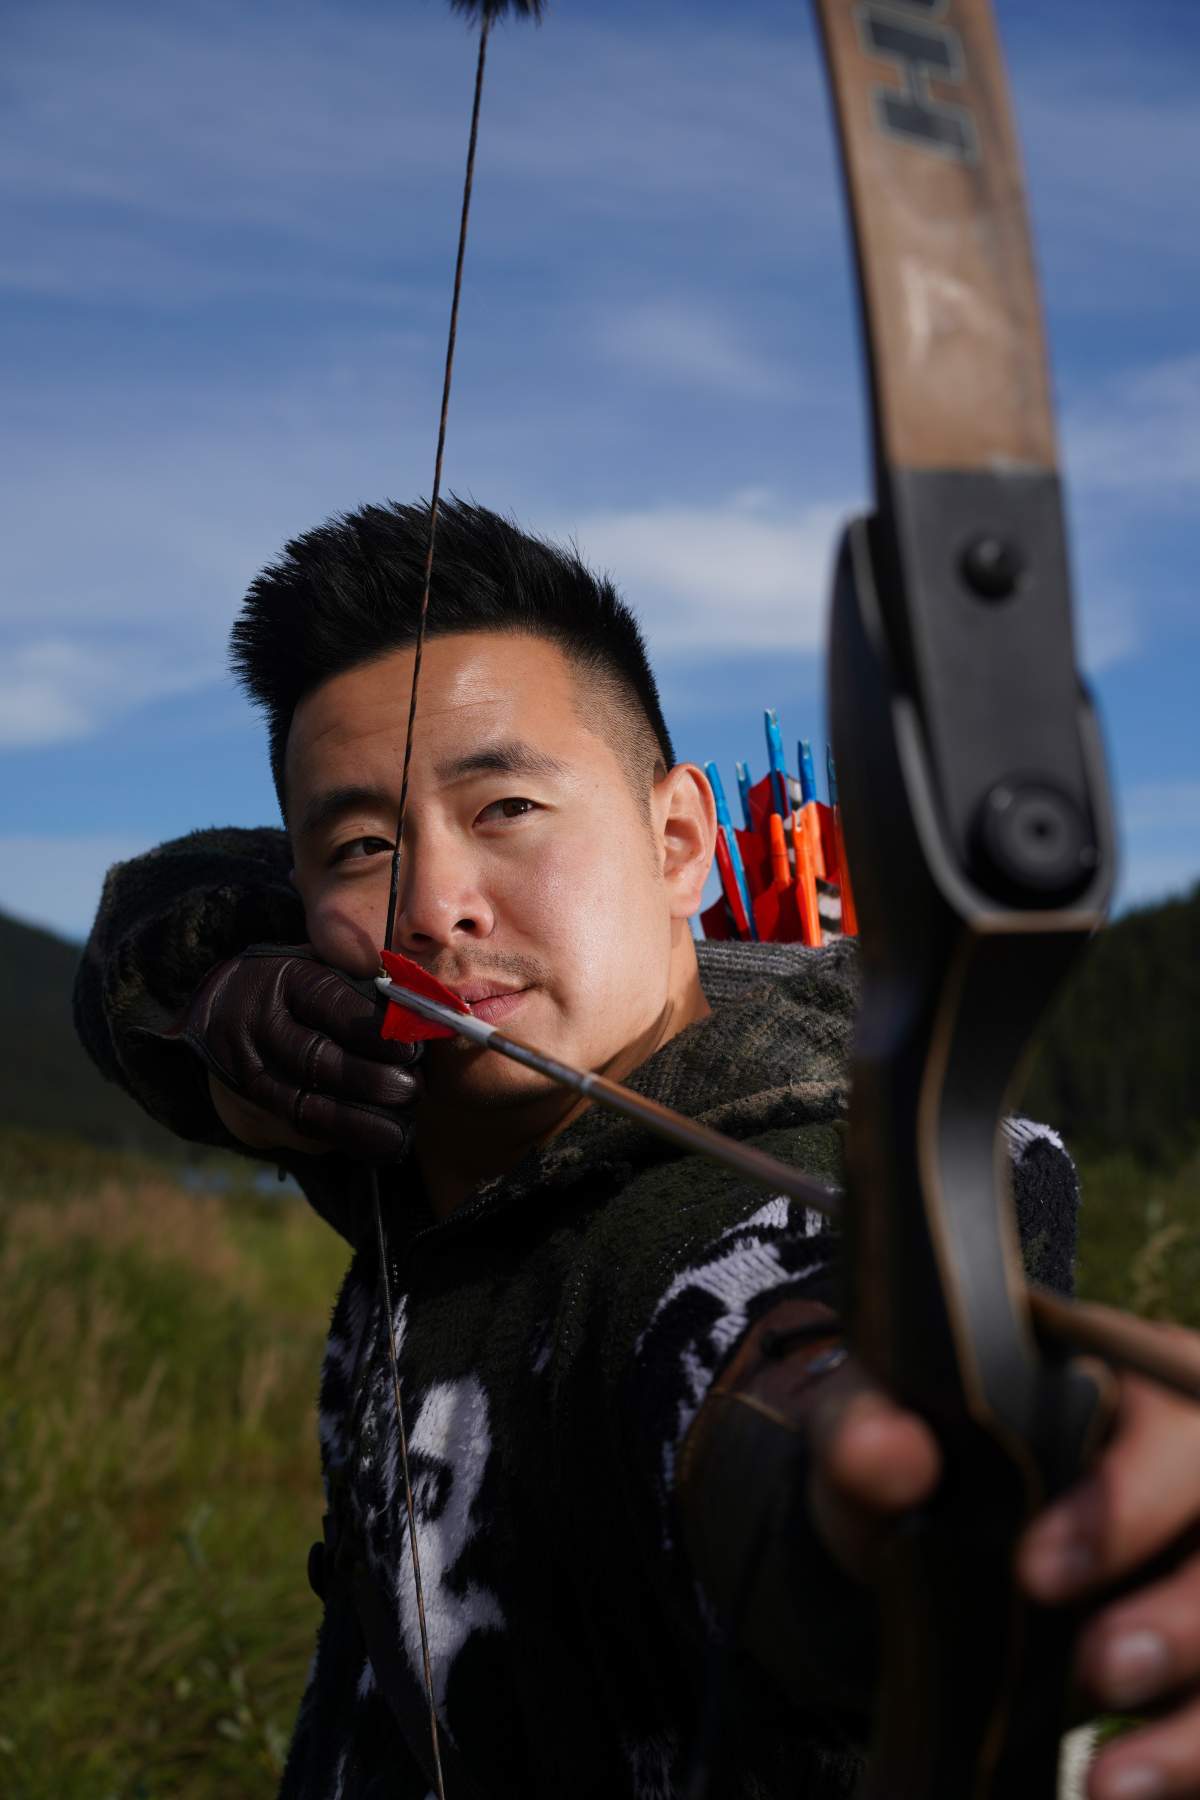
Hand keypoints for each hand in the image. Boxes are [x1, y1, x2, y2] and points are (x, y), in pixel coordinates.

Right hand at [178, 944, 420, 1161]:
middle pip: (316, 1060)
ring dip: (363, 1122)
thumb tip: (397, 982)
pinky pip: (304, 1134)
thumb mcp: (318, 960)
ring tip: (404, 1126)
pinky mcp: (255, 1112)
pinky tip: (383, 1141)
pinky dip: (348, 1140)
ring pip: (308, 1107)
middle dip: (373, 1081)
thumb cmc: (296, 989)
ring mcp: (251, 1075)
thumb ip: (355, 961)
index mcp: (282, 980)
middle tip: (413, 1088)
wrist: (223, 1019)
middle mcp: (259, 1027)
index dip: (373, 1030)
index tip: (411, 1049)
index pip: (329, 1003)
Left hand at [810, 1342, 1199, 1799]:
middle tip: (1095, 1669)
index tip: (1037, 1572)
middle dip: (1185, 1615)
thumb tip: (885, 1454)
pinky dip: (1192, 1759)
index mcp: (1139, 1384)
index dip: (1128, 1502)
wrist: (926, 1537)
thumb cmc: (927, 1450)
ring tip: (1113, 1778)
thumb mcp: (881, 1421)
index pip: (1172, 1426)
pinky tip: (1134, 1789)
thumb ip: (867, 1424)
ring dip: (1197, 1724)